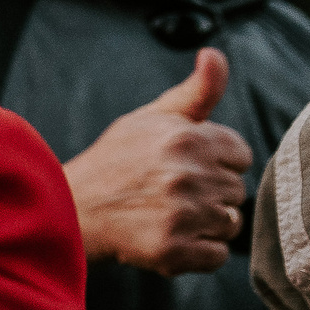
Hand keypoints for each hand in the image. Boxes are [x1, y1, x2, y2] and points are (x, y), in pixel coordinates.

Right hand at [61, 47, 251, 275]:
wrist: (69, 208)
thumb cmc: (115, 160)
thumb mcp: (151, 117)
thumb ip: (196, 91)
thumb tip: (216, 54)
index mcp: (188, 137)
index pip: (240, 154)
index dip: (215, 161)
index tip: (185, 165)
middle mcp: (187, 174)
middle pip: (235, 191)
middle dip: (210, 193)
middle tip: (170, 193)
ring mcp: (181, 214)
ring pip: (230, 224)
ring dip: (205, 224)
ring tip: (169, 215)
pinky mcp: (173, 251)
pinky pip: (217, 256)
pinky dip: (197, 253)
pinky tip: (168, 237)